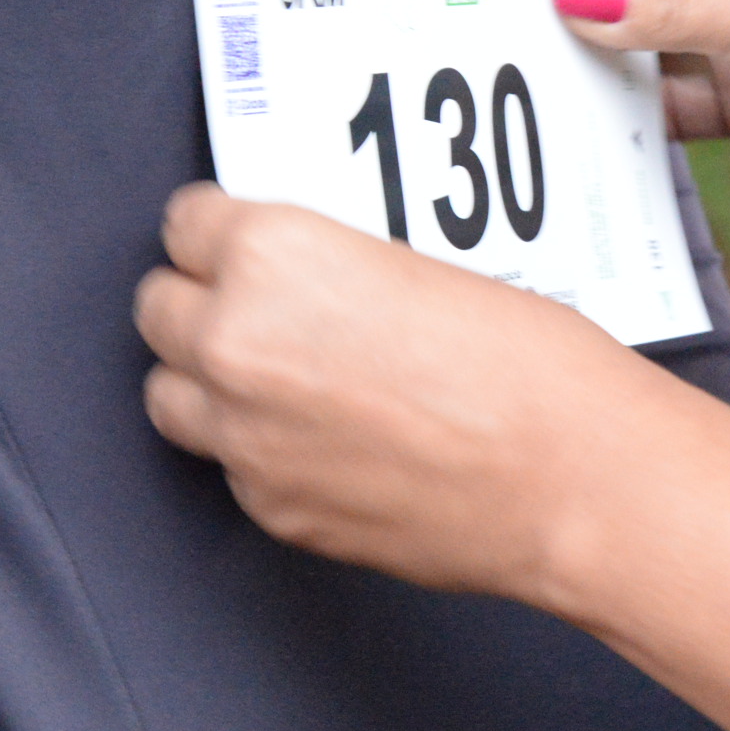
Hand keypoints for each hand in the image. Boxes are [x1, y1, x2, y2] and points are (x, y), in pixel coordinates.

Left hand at [137, 190, 729, 730]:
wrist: (573, 479)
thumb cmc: (530, 364)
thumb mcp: (419, 266)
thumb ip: (329, 271)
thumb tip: (297, 281)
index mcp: (273, 255)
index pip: (185, 222)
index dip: (220, 232)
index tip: (241, 241)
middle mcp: (236, 340)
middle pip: (156, 307)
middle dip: (202, 303)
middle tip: (259, 308)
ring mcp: (243, 436)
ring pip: (169, 395)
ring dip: (206, 381)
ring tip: (273, 379)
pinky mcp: (270, 508)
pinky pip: (229, 467)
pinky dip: (261, 452)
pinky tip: (328, 442)